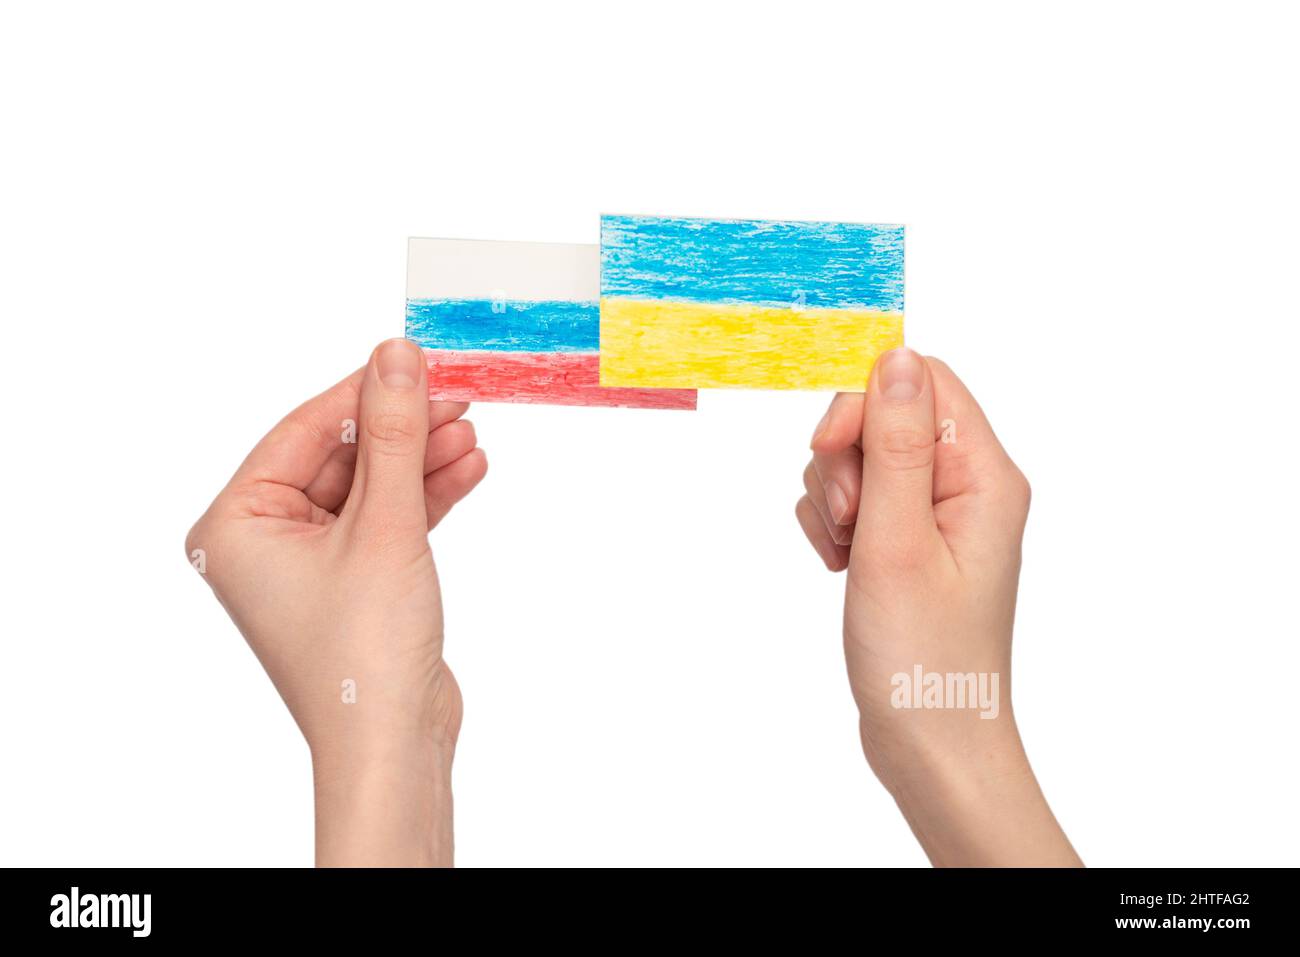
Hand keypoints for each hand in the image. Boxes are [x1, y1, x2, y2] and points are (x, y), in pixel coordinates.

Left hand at [186, 338, 485, 865]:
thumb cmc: (363, 652)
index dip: (364, 392)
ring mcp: (308, 564)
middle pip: (340, 456)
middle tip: (456, 396)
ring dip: (421, 461)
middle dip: (402, 430)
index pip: (303, 431)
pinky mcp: (352, 582)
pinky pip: (386, 521)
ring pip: (370, 488)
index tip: (415, 359)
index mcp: (236, 523)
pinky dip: (426, 498)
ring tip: (471, 434)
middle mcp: (262, 541)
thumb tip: (397, 355)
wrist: (393, 744)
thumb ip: (392, 434)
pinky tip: (468, 469)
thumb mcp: (384, 524)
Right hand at [797, 348, 1079, 865]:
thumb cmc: (924, 656)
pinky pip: (855, 500)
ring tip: (848, 555)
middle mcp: (968, 486)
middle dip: (844, 460)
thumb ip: (894, 443)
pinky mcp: (909, 542)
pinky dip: (833, 526)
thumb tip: (895, 353)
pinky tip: (841, 566)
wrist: (930, 743)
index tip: (830, 451)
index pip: (922, 381)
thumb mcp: (898, 540)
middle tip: (849, 523)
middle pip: (885, 416)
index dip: (865, 402)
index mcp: (985, 476)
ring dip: (833, 498)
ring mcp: (937, 516)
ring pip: (861, 459)